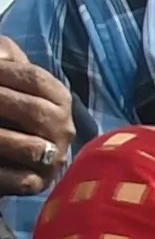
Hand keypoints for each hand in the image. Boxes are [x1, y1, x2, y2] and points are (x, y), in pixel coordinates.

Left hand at [0, 36, 71, 201]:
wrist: (6, 149)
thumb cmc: (3, 104)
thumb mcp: (5, 75)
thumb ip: (5, 55)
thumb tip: (1, 56)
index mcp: (58, 98)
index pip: (34, 78)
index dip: (3, 72)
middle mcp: (64, 128)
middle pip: (33, 111)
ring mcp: (53, 157)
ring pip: (30, 147)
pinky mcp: (38, 183)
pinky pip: (21, 179)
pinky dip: (0, 171)